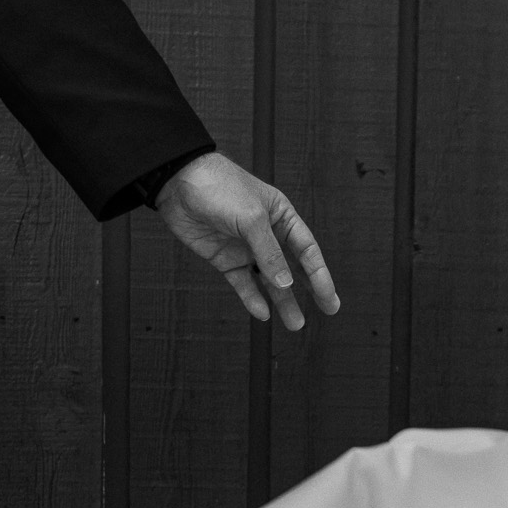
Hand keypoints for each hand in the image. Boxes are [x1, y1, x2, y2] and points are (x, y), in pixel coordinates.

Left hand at [154, 152, 340, 330]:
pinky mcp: (224, 259)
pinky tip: (262, 312)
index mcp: (281, 216)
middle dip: (310, 290)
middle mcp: (266, 233)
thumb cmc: (220, 187)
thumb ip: (269, 253)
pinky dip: (252, 298)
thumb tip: (285, 284)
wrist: (178, 183)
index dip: (320, 274)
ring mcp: (245, 248)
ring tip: (295, 323)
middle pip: (293, 267)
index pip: (307, 249)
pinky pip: (243, 283)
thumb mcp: (251, 218)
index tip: (329, 297)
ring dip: (282, 302)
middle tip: (327, 311)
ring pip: (269, 280)